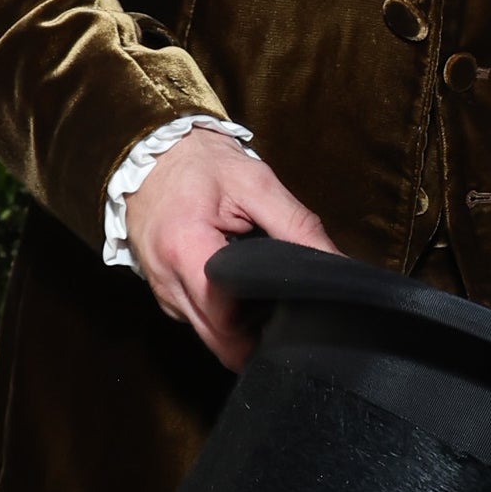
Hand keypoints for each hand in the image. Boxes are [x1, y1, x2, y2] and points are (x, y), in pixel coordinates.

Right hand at [124, 129, 338, 369]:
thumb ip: (298, 226)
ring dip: (239, 328)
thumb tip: (337, 264)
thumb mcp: (257, 184)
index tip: (298, 318)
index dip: (267, 326)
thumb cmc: (202, 163)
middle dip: (256, 339)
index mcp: (185, 250)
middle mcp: (167, 280)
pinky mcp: (163, 292)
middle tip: (290, 316)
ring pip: (209, 335)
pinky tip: (241, 289)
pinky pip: (197, 319)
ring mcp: (161, 291)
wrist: (153, 151)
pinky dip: (222, 313)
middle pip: (219, 340)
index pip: (229, 319)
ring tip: (265, 295)